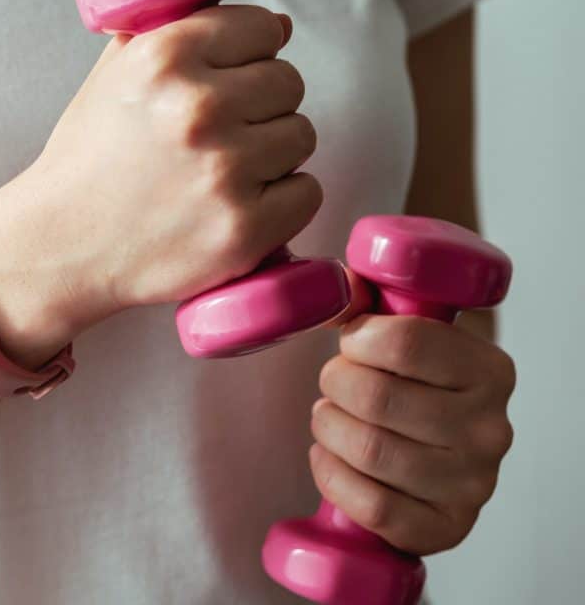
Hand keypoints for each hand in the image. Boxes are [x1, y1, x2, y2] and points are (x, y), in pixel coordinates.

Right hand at [18, 5, 321, 322]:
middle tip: (216, 137)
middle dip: (260, 106)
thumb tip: (279, 24)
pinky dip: (282, 203)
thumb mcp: (115, 74)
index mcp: (164, 56)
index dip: (248, 55)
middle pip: (288, 82)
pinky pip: (307, 193)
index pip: (264, 27)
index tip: (226, 81)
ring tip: (218, 173)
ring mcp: (224, 170)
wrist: (60, 245)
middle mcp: (197, 107)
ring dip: (271, 155)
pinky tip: (237, 206)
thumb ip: (181, 30)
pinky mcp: (243, 228)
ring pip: (301, 136)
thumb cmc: (89, 160)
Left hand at [309, 314, 516, 554]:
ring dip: (328, 428)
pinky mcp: (446, 527)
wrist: (434, 457)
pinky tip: (329, 457)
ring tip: (329, 418)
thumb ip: (369, 303)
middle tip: (333, 384)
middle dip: (335, 384)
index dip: (358, 339)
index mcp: (489, 370)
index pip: (406, 343)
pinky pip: (371, 505)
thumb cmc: (412, 388)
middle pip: (377, 397)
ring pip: (369, 449)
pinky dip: (332, 475)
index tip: (350, 343)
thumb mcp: (405, 336)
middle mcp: (490, 428)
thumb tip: (338, 292)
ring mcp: (472, 483)